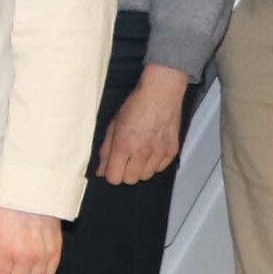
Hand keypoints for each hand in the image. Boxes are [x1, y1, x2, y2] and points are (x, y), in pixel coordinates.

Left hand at [98, 65, 189, 185]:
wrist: (161, 93)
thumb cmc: (137, 104)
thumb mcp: (113, 125)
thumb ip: (106, 150)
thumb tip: (101, 170)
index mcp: (124, 145)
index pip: (114, 178)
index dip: (111, 174)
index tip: (112, 167)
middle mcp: (142, 152)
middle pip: (130, 180)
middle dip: (125, 172)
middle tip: (125, 158)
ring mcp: (158, 153)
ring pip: (146, 176)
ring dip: (140, 169)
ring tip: (139, 152)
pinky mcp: (171, 151)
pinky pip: (160, 169)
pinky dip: (155, 163)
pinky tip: (151, 149)